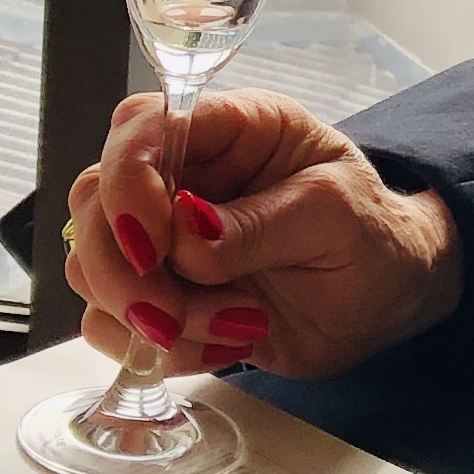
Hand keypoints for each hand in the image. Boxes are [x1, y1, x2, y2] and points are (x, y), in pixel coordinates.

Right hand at [64, 90, 462, 386]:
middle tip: (174, 312)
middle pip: (94, 200)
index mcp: (228, 128)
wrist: (384, 301)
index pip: (140, 126)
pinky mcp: (159, 297)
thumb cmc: (370, 235)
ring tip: (236, 323)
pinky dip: (158, 347)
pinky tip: (226, 343)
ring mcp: (162, 240)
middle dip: (125, 267)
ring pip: (90, 266)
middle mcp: (181, 177)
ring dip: (149, 313)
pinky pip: (111, 325)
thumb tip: (183, 234)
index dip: (129, 182)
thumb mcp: (333, 214)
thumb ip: (259, 223)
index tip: (156, 244)